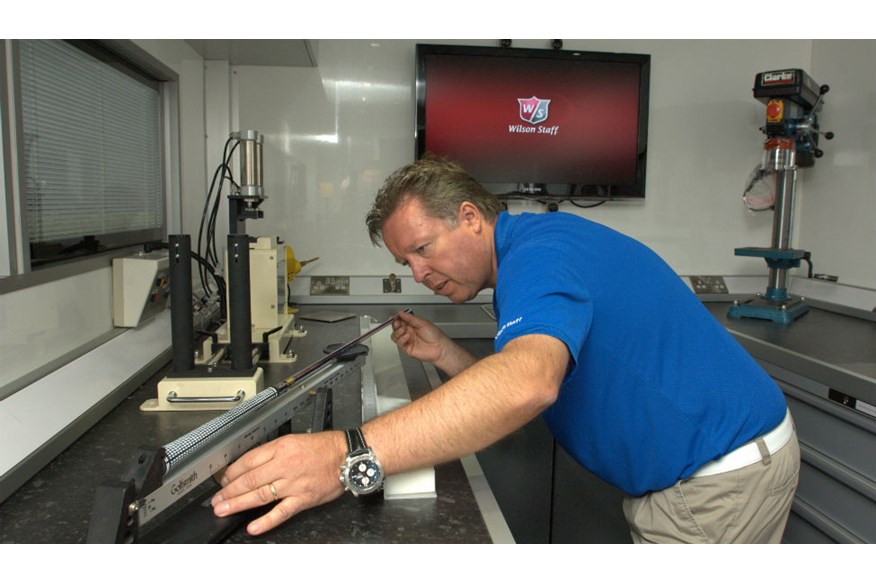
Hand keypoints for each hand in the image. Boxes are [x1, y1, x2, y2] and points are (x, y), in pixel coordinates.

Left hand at [211, 431, 345, 535]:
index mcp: (281, 448)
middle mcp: (285, 465)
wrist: (348, 456)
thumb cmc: (324, 448)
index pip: (249, 460)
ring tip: (224, 510)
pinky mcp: (303, 498)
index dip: (232, 472)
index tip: (224, 480)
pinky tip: (253, 526)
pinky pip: (281, 511)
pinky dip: (266, 521)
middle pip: (250, 479)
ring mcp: (293, 484)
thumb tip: (251, 464)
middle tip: (216, 499)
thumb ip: (273, 452)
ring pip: (260, 495)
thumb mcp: (294, 440)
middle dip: (229, 491)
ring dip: (239, 503)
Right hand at [390, 309, 450, 363]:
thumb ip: (410, 317)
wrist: (439, 347)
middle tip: (398, 323)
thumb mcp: (422, 322)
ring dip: (398, 332)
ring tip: (404, 330)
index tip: (395, 316)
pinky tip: (407, 336)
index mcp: (412, 324)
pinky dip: (401, 339)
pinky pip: (399, 343)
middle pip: (396, 328)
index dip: (396, 318)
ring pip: (395, 336)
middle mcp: (409, 332)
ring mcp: (407, 340)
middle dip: (395, 325)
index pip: (400, 320)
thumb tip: (400, 312)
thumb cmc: (435, 335)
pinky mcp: (407, 348)